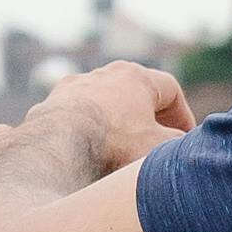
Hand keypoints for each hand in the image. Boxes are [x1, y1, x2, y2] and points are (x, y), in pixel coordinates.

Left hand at [0, 60, 194, 193]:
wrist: (57, 151)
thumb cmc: (115, 146)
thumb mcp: (159, 149)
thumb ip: (177, 147)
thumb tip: (183, 149)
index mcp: (134, 77)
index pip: (169, 90)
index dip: (182, 115)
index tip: (186, 138)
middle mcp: (100, 76)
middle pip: (132, 94)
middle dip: (147, 118)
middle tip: (156, 143)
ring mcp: (69, 91)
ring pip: (99, 107)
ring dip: (112, 126)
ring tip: (118, 153)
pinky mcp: (46, 109)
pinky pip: (70, 121)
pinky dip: (81, 135)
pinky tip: (81, 156)